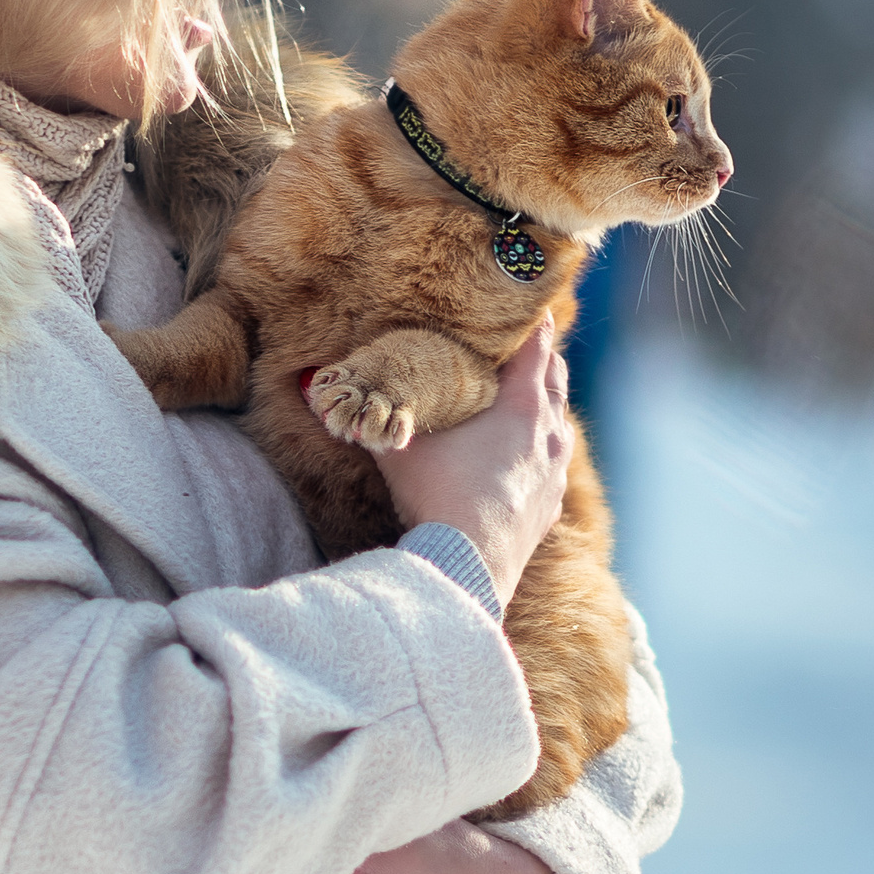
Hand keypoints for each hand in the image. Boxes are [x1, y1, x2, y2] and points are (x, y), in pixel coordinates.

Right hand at [370, 319, 571, 607]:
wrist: (470, 565)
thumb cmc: (439, 495)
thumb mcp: (397, 448)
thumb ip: (367, 413)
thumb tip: (313, 388)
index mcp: (521, 404)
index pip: (537, 346)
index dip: (531, 324)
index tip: (526, 308)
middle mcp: (549, 433)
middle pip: (557, 379)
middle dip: (541, 360)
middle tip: (522, 349)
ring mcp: (555, 472)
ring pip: (560, 424)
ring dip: (545, 407)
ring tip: (525, 402)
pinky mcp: (551, 507)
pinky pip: (553, 467)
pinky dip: (542, 452)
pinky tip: (525, 461)